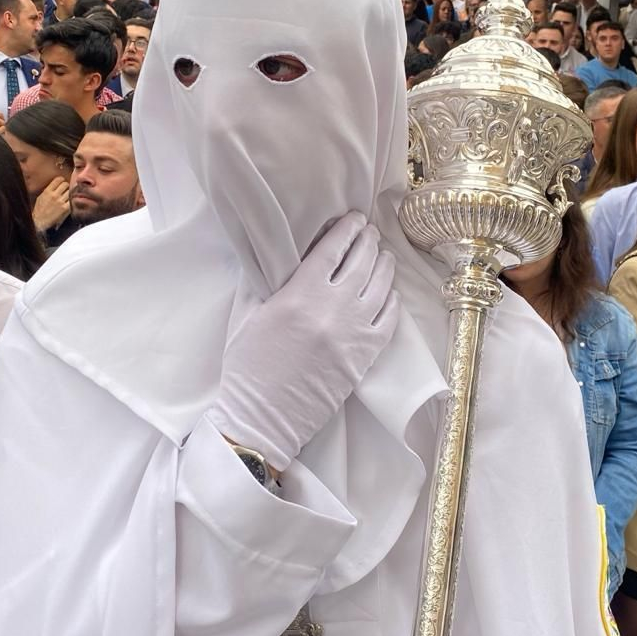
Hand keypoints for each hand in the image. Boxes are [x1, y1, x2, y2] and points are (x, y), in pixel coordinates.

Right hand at [32, 177, 70, 231]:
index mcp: (47, 191)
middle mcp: (54, 195)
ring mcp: (60, 202)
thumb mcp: (41, 197)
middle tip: (65, 190)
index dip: (61, 180)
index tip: (62, 182)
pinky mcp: (65, 209)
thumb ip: (48, 191)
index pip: (58, 180)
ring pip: (70, 192)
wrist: (40, 222)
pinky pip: (72, 201)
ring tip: (67, 197)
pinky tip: (69, 202)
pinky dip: (72, 201)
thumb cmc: (39, 211)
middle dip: (66, 187)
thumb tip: (55, 185)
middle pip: (66, 184)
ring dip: (69, 194)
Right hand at [204, 212, 397, 470]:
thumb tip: (272, 254)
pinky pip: (389, 319)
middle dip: (367, 240)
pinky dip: (391, 300)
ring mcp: (354, 333)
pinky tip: (387, 291)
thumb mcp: (245, 316)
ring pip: (382, 286)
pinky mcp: (365, 357)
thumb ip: (262, 281)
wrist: (262, 418)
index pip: (332, 249)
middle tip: (368, 231)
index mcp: (299, 295)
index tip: (352, 218)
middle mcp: (333, 309)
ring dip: (383, 265)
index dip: (346, 229)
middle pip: (361, 261)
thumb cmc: (247, 368)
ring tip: (381, 255)